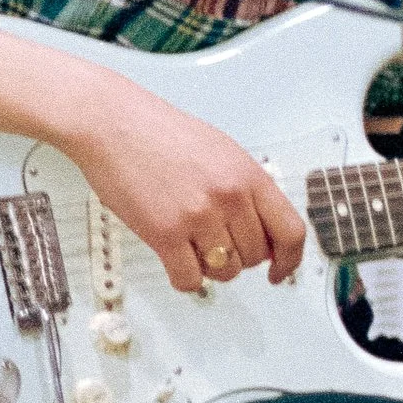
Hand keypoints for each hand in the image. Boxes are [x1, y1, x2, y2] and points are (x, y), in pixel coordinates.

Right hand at [56, 85, 306, 296]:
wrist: (112, 122)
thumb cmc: (159, 132)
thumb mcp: (220, 151)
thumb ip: (245, 188)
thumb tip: (263, 230)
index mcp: (248, 174)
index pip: (290, 231)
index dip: (289, 260)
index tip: (279, 272)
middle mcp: (229, 196)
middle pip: (255, 256)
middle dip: (238, 257)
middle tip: (217, 244)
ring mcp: (198, 216)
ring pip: (225, 272)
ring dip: (211, 268)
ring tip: (192, 245)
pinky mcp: (165, 233)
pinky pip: (189, 280)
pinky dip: (185, 278)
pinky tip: (175, 259)